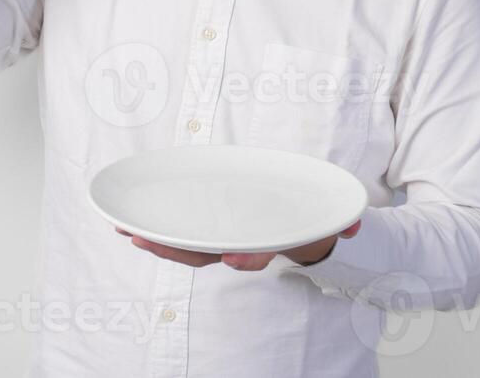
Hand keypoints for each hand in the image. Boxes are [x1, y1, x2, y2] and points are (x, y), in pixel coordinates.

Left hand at [115, 220, 361, 271]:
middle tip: (143, 240)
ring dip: (156, 241)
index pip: (254, 253)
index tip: (234, 259)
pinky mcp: (209, 228)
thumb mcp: (328, 221)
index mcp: (266, 242)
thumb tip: (354, 227)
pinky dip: (156, 229)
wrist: (302, 229)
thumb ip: (341, 223)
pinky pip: (180, 232)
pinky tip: (129, 222)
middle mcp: (240, 247)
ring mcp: (221, 240)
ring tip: (125, 230)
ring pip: (186, 247)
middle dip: (173, 248)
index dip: (244, 258)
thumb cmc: (308, 220)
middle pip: (205, 254)